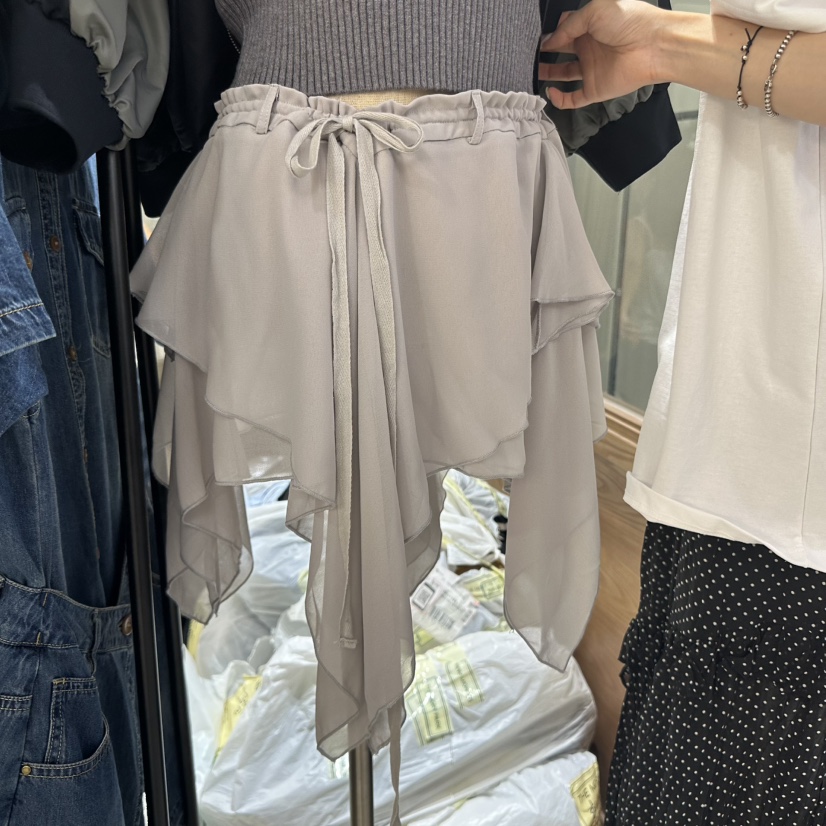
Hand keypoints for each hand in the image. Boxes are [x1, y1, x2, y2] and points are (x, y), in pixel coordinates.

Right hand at [540, 0, 668, 108]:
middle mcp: (590, 47)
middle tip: (529, 56)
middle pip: (561, 51)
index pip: (564, 30)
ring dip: (548, 74)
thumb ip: (569, 25)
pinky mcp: (595, 89)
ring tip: (531, 73)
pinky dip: (559, 99)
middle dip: (544, 54)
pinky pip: (573, 99)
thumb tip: (550, 40)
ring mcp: (592, 69)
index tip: (535, 39)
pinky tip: (550, 92)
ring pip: (564, 74)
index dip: (550, 34)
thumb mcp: (594, 11)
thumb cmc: (629, 21)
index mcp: (590, 26)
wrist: (653, 45)